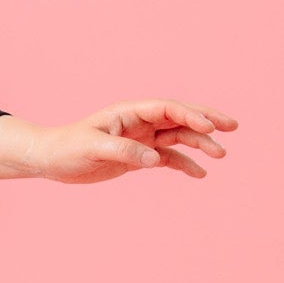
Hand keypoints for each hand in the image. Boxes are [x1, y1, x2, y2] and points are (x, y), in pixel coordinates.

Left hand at [31, 100, 237, 181]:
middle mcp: (139, 122)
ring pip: (178, 137)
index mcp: (129, 112)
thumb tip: (153, 159)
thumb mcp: (92, 148)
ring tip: (220, 155)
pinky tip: (200, 174)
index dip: (190, 114)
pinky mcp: (138, 156)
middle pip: (180, 117)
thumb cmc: (67, 148)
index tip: (209, 126)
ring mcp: (141, 138)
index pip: (167, 108)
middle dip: (206, 120)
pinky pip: (167, 157)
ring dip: (200, 144)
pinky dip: (184, 164)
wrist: (51, 160)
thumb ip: (123, 151)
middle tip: (232, 126)